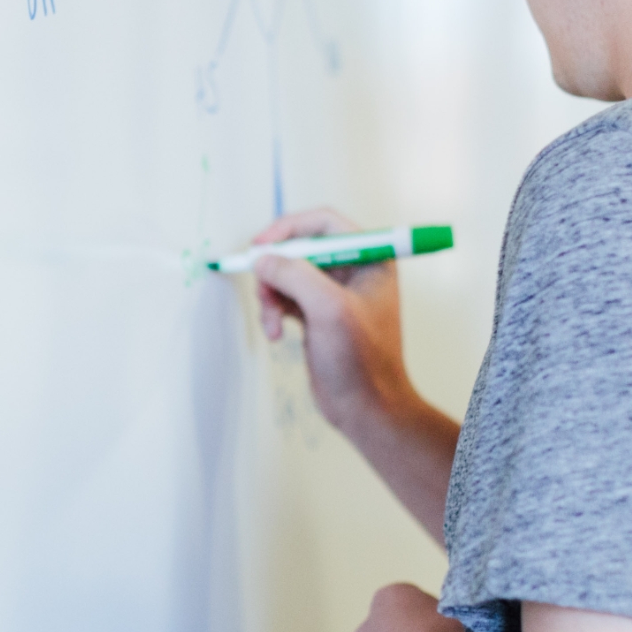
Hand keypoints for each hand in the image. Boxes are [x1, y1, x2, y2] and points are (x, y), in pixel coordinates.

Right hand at [251, 207, 414, 439]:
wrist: (366, 409)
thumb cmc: (363, 361)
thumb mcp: (328, 310)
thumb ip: (295, 275)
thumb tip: (263, 259)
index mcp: (370, 259)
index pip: (325, 223)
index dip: (290, 228)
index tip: (261, 244)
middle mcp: (353, 271)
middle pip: (299, 249)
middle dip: (276, 271)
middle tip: (262, 290)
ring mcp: (333, 294)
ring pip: (287, 275)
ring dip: (271, 296)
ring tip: (272, 323)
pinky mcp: (317, 315)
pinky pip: (284, 299)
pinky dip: (273, 312)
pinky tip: (276, 334)